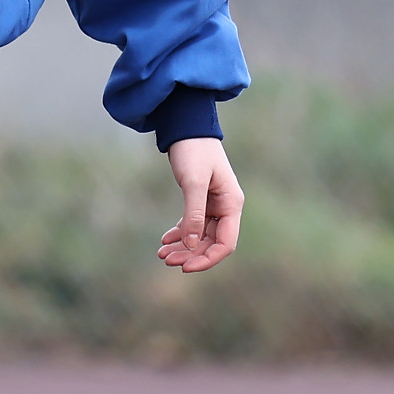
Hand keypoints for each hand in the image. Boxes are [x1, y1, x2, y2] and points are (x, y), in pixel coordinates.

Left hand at [158, 138, 243, 273]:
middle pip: (211, 243)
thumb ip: (194, 213)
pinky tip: (165, 241)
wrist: (187, 127)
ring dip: (183, 247)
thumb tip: (191, 244)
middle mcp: (226, 207)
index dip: (207, 259)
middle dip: (190, 254)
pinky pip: (193, 224)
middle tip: (165, 260)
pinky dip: (180, 234)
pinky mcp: (201, 199)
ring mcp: (214, 204)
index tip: (185, 267)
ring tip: (161, 254)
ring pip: (200, 235)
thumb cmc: (194, 150)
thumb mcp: (193, 182)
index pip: (225, 244)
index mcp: (232, 204)